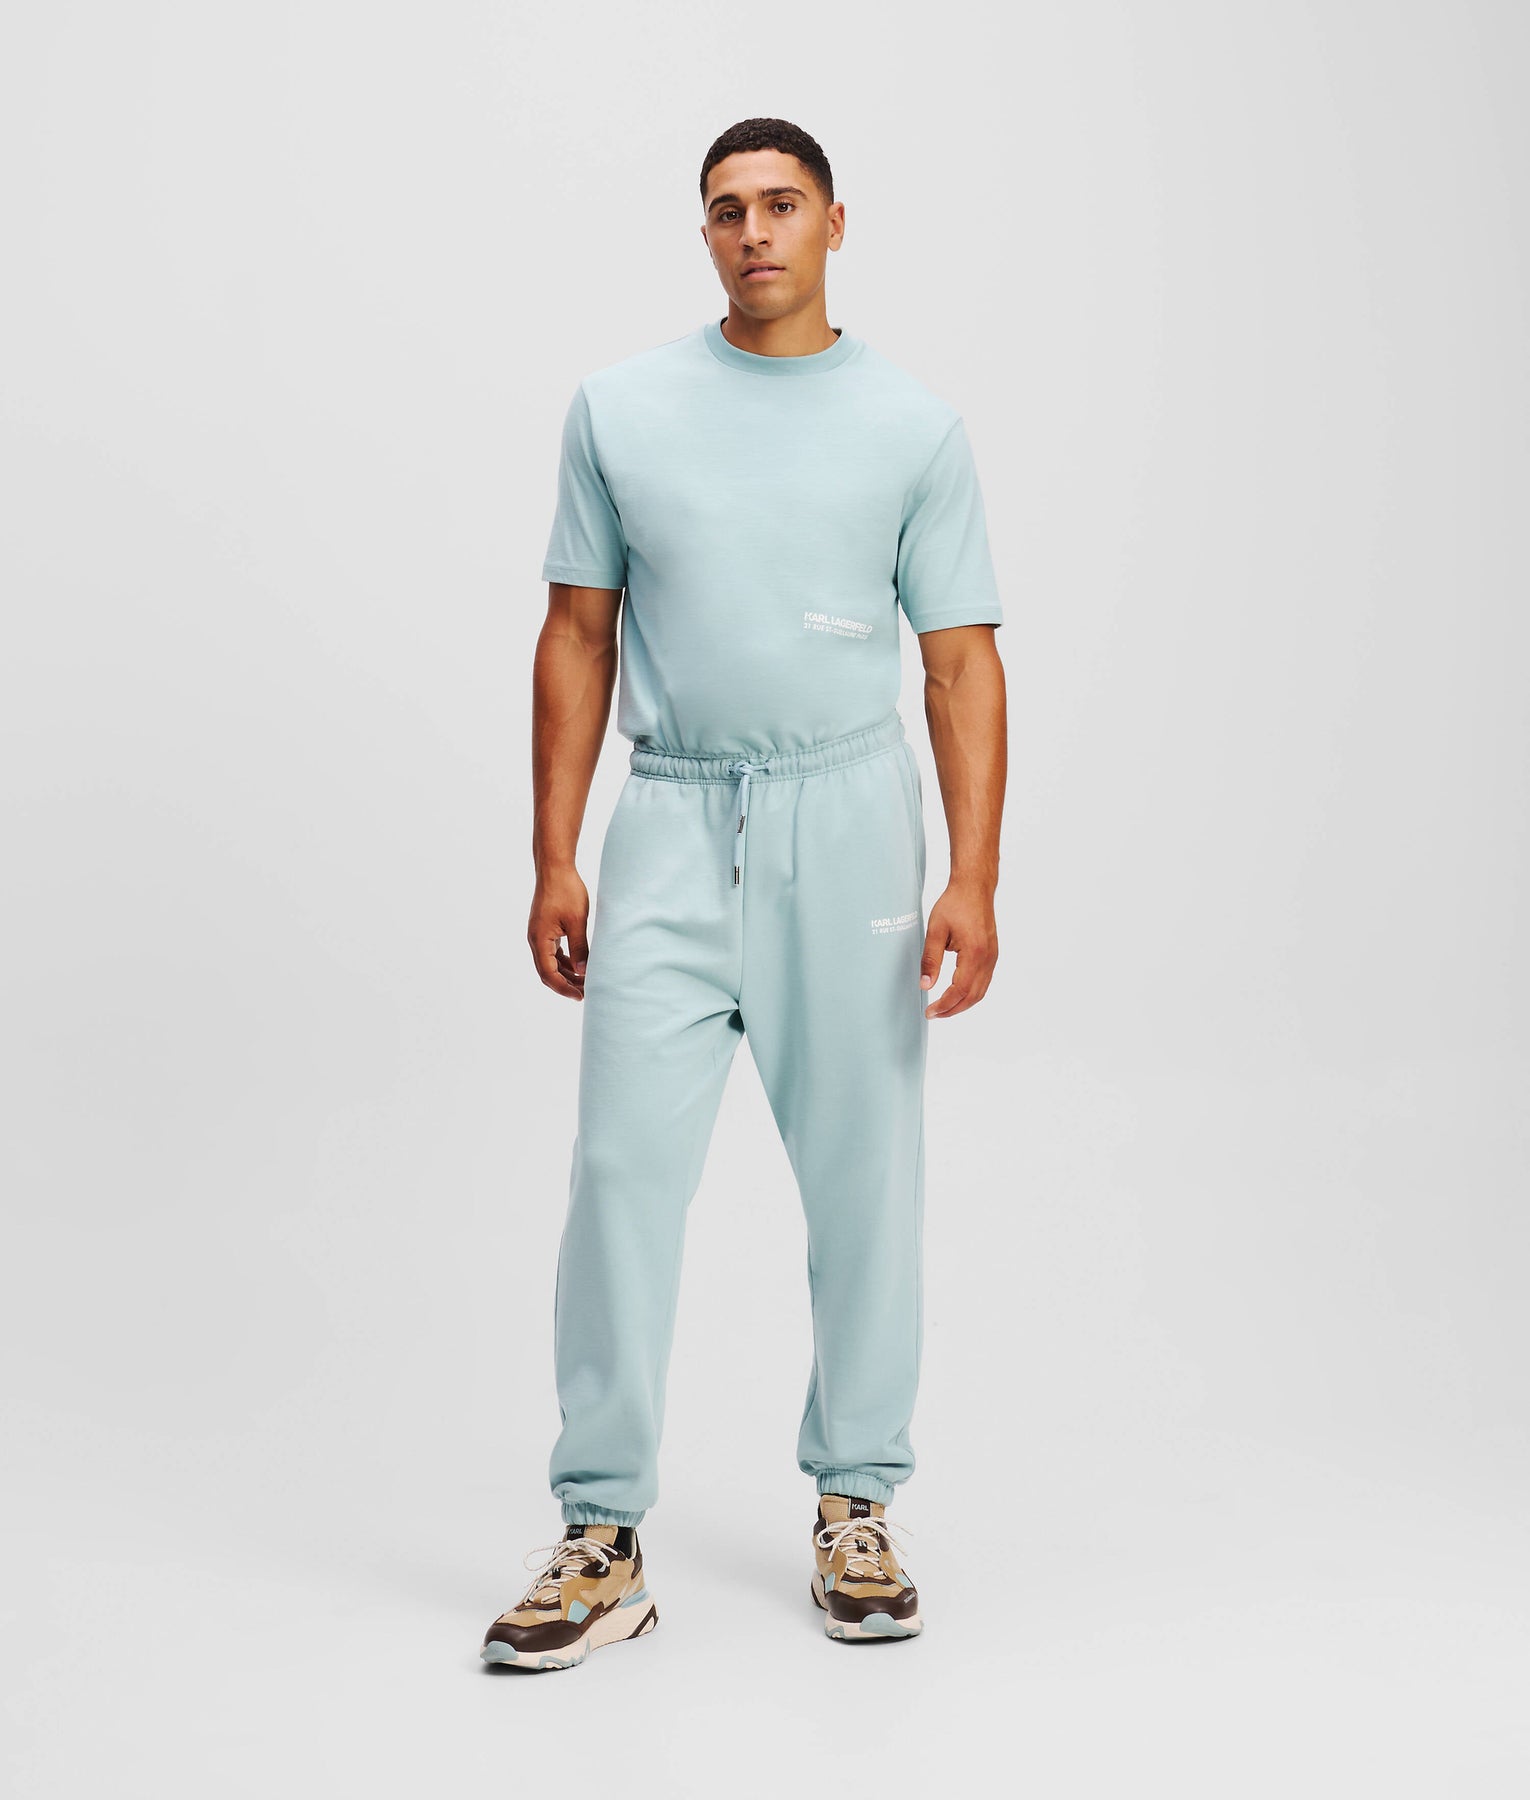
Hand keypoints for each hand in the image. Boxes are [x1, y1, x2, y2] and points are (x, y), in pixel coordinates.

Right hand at [529, 868, 590, 999]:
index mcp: (539, 940)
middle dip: (566, 984)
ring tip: (586, 981)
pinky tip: (580, 965)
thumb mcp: (578, 922)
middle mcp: (535, 940)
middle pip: (547, 972)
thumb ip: (580, 948)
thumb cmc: (566, 891)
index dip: (564, 988)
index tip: (580, 996)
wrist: (555, 868)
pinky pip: (553, 952)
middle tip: (587, 993)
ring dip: (567, 974)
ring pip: (550, 963)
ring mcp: (539, 934)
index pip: (548, 974)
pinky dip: (565, 961)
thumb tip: (583, 972)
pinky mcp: (545, 929)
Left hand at [919, 881, 997, 1017]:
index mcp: (974, 953)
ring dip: (962, 1004)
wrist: (974, 888)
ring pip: (980, 992)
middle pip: (973, 996)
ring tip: (943, 1008)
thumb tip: (925, 985)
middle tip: (934, 1014)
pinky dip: (970, 994)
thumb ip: (930, 960)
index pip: (960, 990)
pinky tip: (956, 994)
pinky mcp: (992, 955)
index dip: (944, 1005)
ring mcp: (992, 957)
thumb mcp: (935, 931)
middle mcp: (987, 958)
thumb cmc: (955, 904)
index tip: (930, 1011)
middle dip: (953, 1009)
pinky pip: (984, 982)